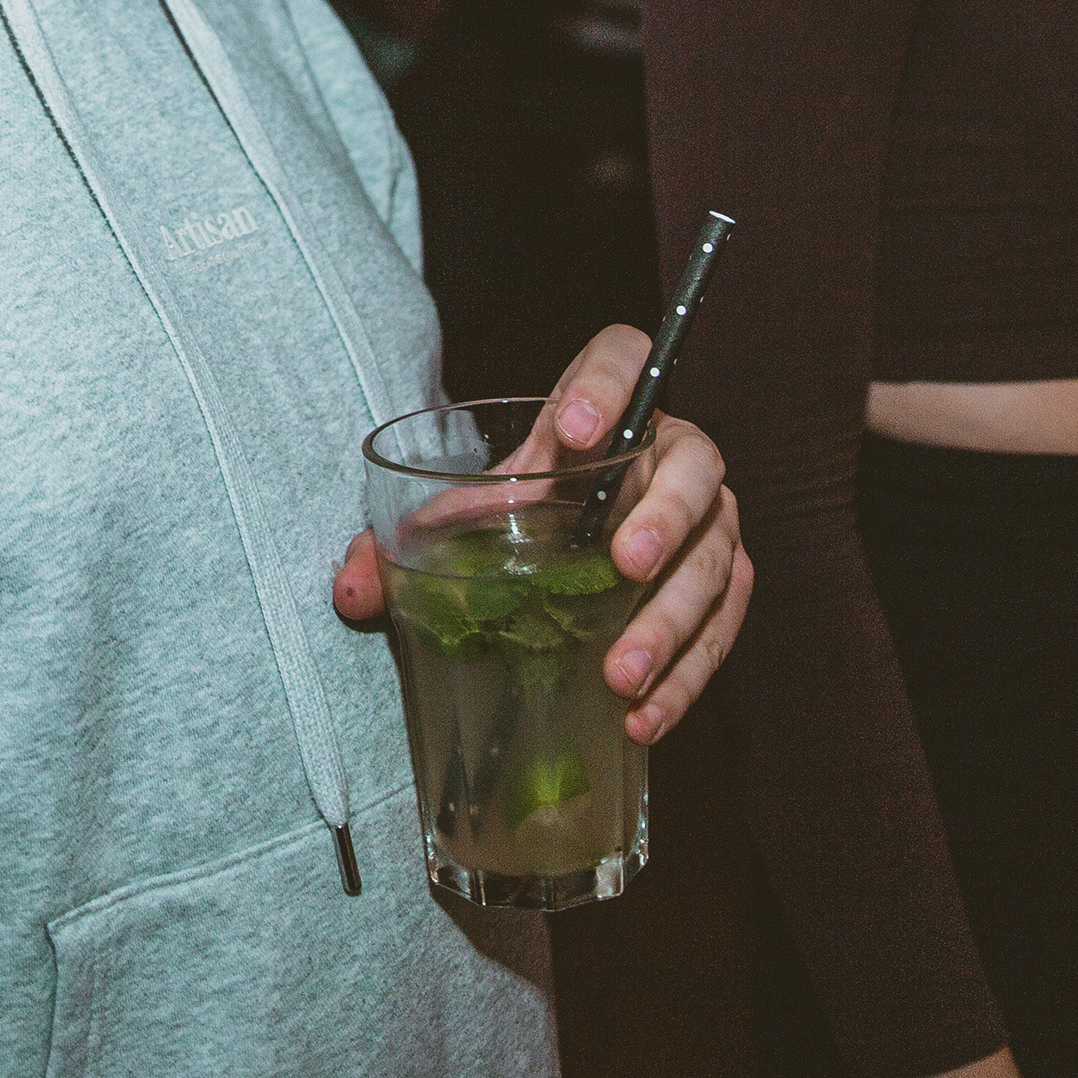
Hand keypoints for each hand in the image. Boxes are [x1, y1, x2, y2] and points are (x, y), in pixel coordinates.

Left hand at [333, 323, 753, 743]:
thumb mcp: (471, 509)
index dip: (606, 385)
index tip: (571, 429)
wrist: (567, 545)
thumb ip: (412, 538)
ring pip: (717, 557)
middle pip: (694, 466)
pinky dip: (688, 677)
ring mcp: (706, 520)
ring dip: (674, 620)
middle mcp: (672, 455)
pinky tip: (643, 717)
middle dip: (664, 516)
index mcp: (607, 408)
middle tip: (624, 563)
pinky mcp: (722, 585)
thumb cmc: (520, 511)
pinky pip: (724, 627)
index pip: (623, 359)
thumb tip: (353, 591)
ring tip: (621, 675)